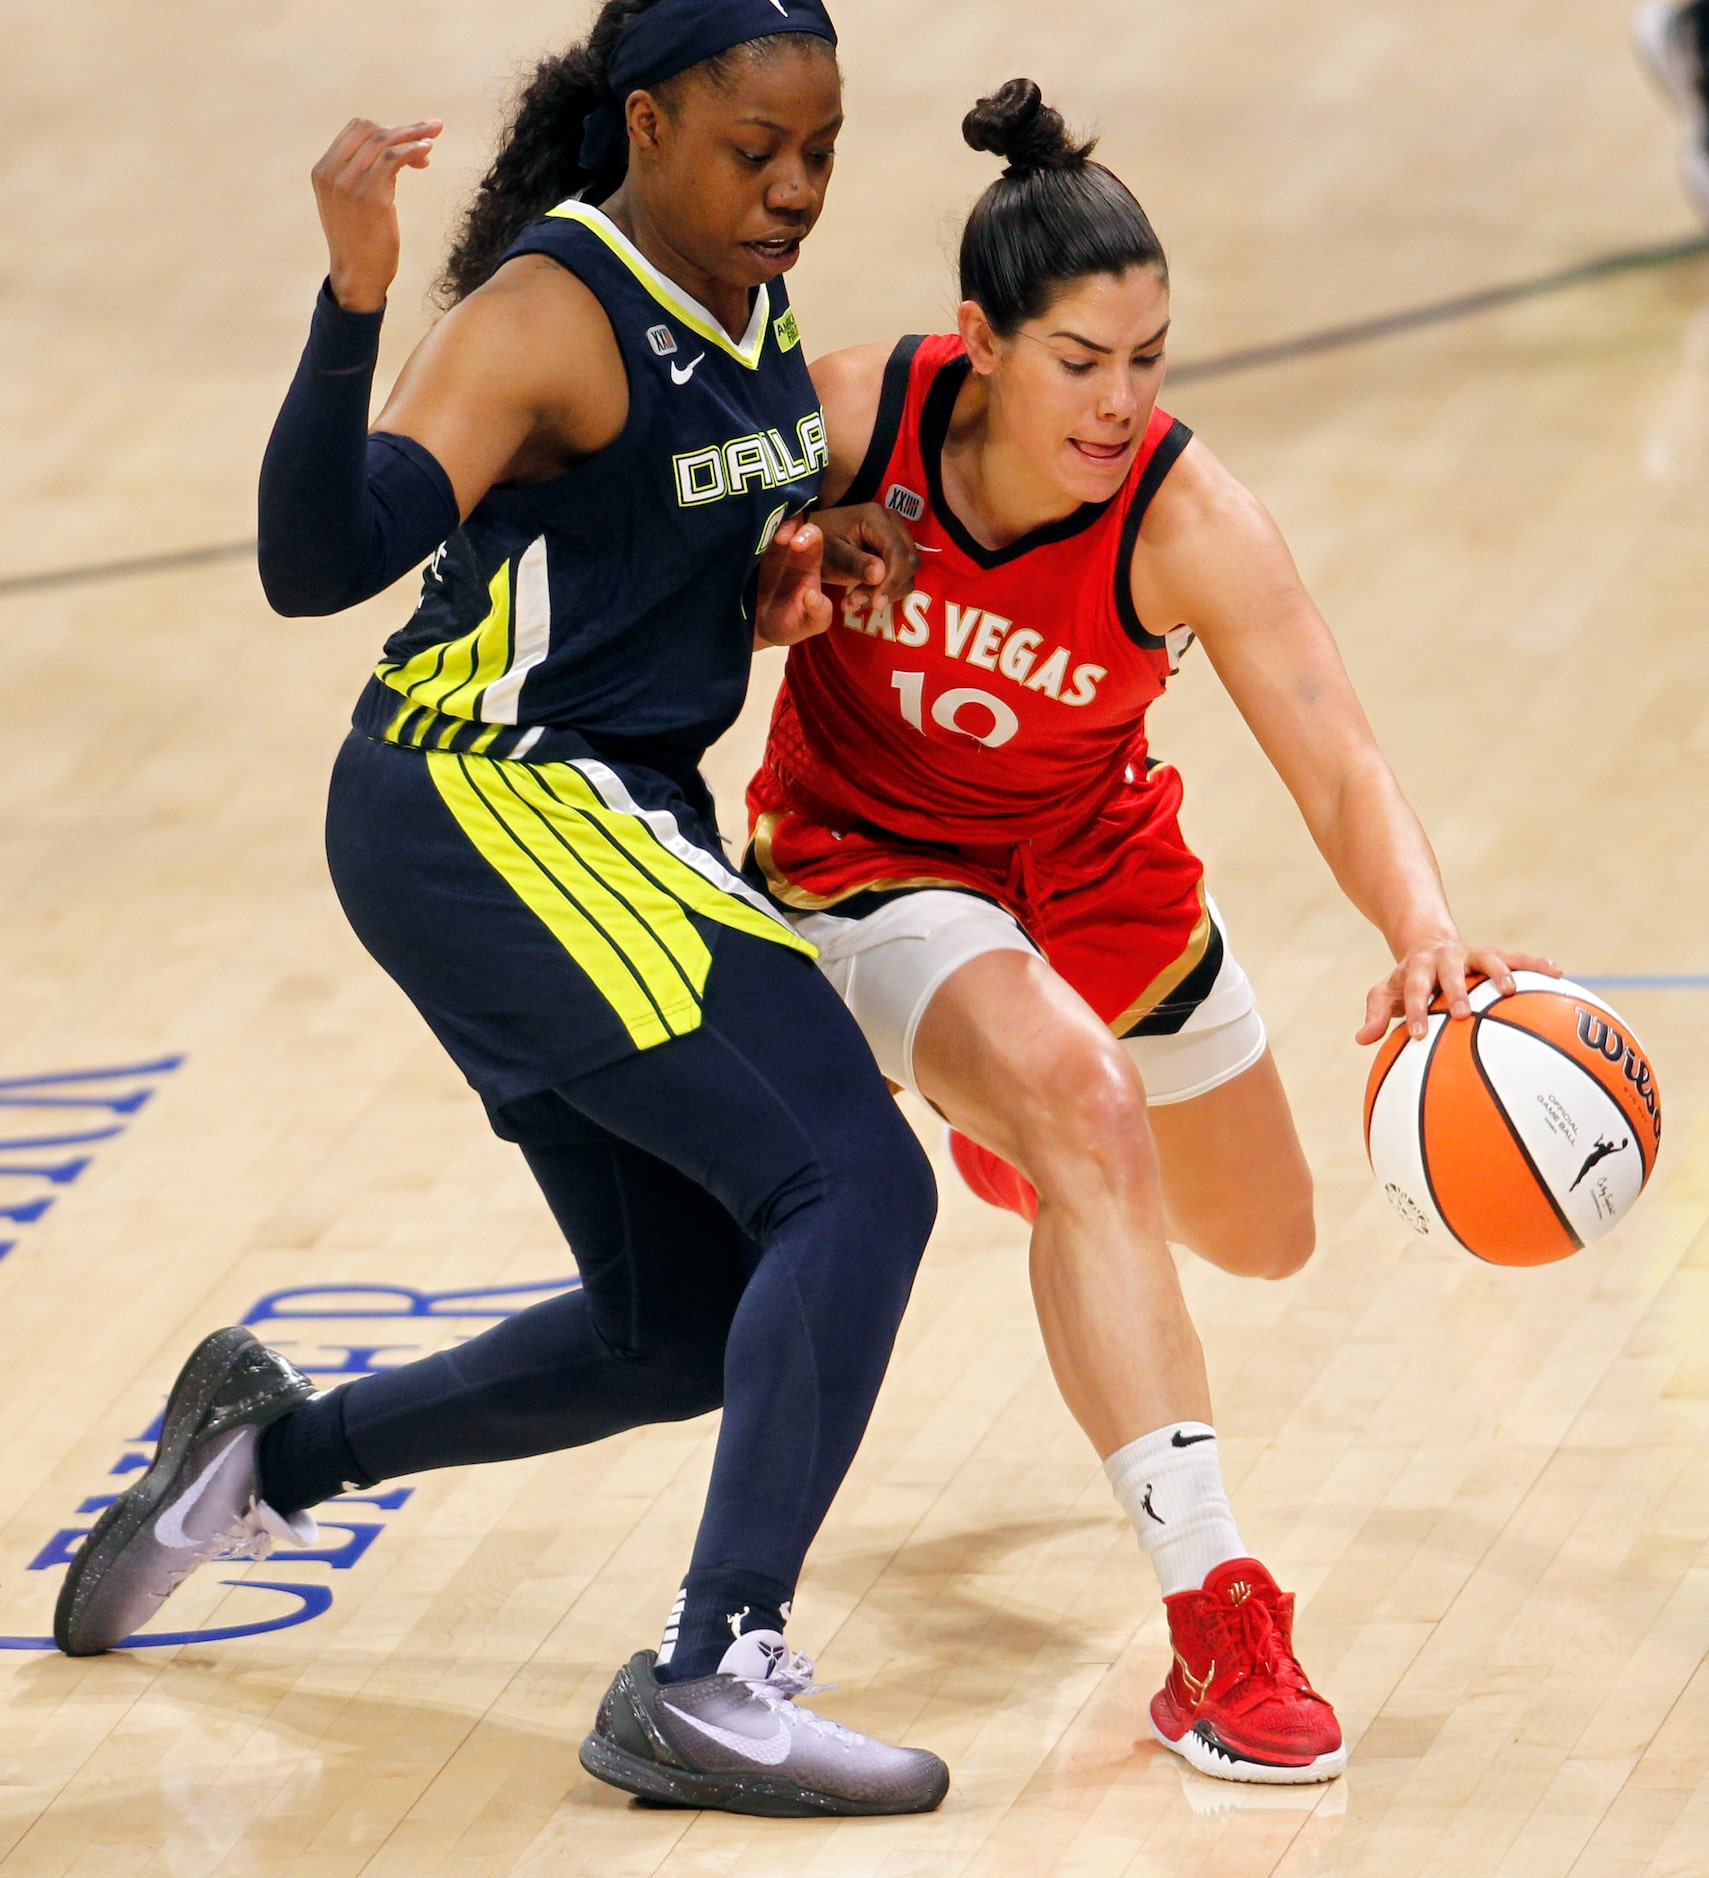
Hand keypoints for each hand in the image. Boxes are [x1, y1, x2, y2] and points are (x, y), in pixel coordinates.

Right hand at [313, 117, 443, 313]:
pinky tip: (427, 152)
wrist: (356, 277)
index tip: (410, 140)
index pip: (355, 130)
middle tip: (431, 130)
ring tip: (433, 137)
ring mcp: (349, 183)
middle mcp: (332, 172)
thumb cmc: (360, 244)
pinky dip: (413, 149)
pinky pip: (394, 158)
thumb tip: (393, 155)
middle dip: (404, 128)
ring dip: (414, 136)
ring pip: (384, 141)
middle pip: (371, 130)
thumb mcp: (350, 204)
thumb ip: (360, 177)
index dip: (386, 129)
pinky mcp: (371, 196)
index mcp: (323, 170)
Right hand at [755, 517, 834, 648]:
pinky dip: (743, 528)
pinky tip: (739, 534)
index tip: (796, 545)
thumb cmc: (788, 624)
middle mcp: (786, 549)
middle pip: (790, 520)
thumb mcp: (810, 624)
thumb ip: (820, 613)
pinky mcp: (743, 552)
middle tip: (778, 538)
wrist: (757, 633)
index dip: (807, 534)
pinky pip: (744, 532)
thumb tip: (813, 596)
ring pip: (766, 521)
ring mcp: (764, 548)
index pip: (813, 535)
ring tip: (757, 535)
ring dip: (764, 522)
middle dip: (786, 522)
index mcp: (807, 561)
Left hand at [813, 502, 919, 602]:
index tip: (877, 603)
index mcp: (876, 518)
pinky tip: (861, 598)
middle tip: (857, 602)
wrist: (814, 539)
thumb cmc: (819, 544)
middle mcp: (893, 522)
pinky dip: (886, 590)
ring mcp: (897, 534)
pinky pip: (902, 574)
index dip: (891, 580)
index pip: (896, 551)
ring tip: (853, 601)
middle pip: (908, 561)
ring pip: (908, 570)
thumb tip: (880, 576)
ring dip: (886, 592)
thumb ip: (856, 564)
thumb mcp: (833, 555)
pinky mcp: (896, 548)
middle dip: (888, 588)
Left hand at [1358, 939, 1560, 1044]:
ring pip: (1487, 958)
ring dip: (1498, 972)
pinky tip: (1556, 973)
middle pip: (1449, 971)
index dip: (1414, 1010)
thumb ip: (1376, 1014)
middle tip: (1463, 1013)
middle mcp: (1445, 958)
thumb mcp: (1387, 993)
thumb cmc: (1408, 980)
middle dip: (1455, 990)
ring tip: (1510, 990)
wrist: (1428, 945)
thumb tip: (1362, 1039)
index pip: (1414, 989)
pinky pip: (1518, 957)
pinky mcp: (1495, 954)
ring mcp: (1471, 955)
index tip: (1416, 1034)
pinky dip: (1535, 963)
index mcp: (1418, 968)